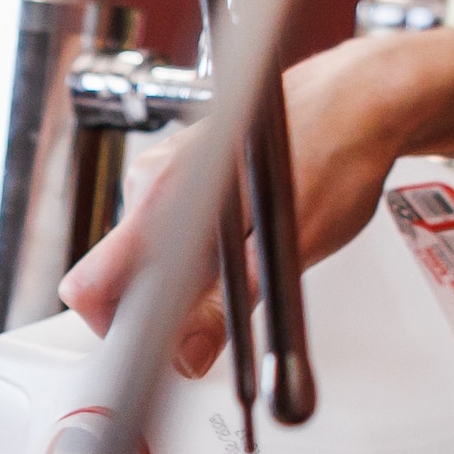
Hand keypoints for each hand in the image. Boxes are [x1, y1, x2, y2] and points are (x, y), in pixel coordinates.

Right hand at [61, 31, 446, 373]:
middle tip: (228, 311)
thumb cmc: (334, 152)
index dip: (121, 331)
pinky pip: (173, 222)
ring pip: (151, 248)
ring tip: (249, 262)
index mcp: (162, 198)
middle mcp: (152, 177)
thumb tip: (187, 355)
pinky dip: (200, 244)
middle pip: (120, 271)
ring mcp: (167, 166)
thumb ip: (226, 305)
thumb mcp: (283, 250)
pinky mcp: (186, 163)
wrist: (362, 99)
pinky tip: (247, 235)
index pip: (92, 285)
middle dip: (165, 304)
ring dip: (188, 273)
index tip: (161, 348)